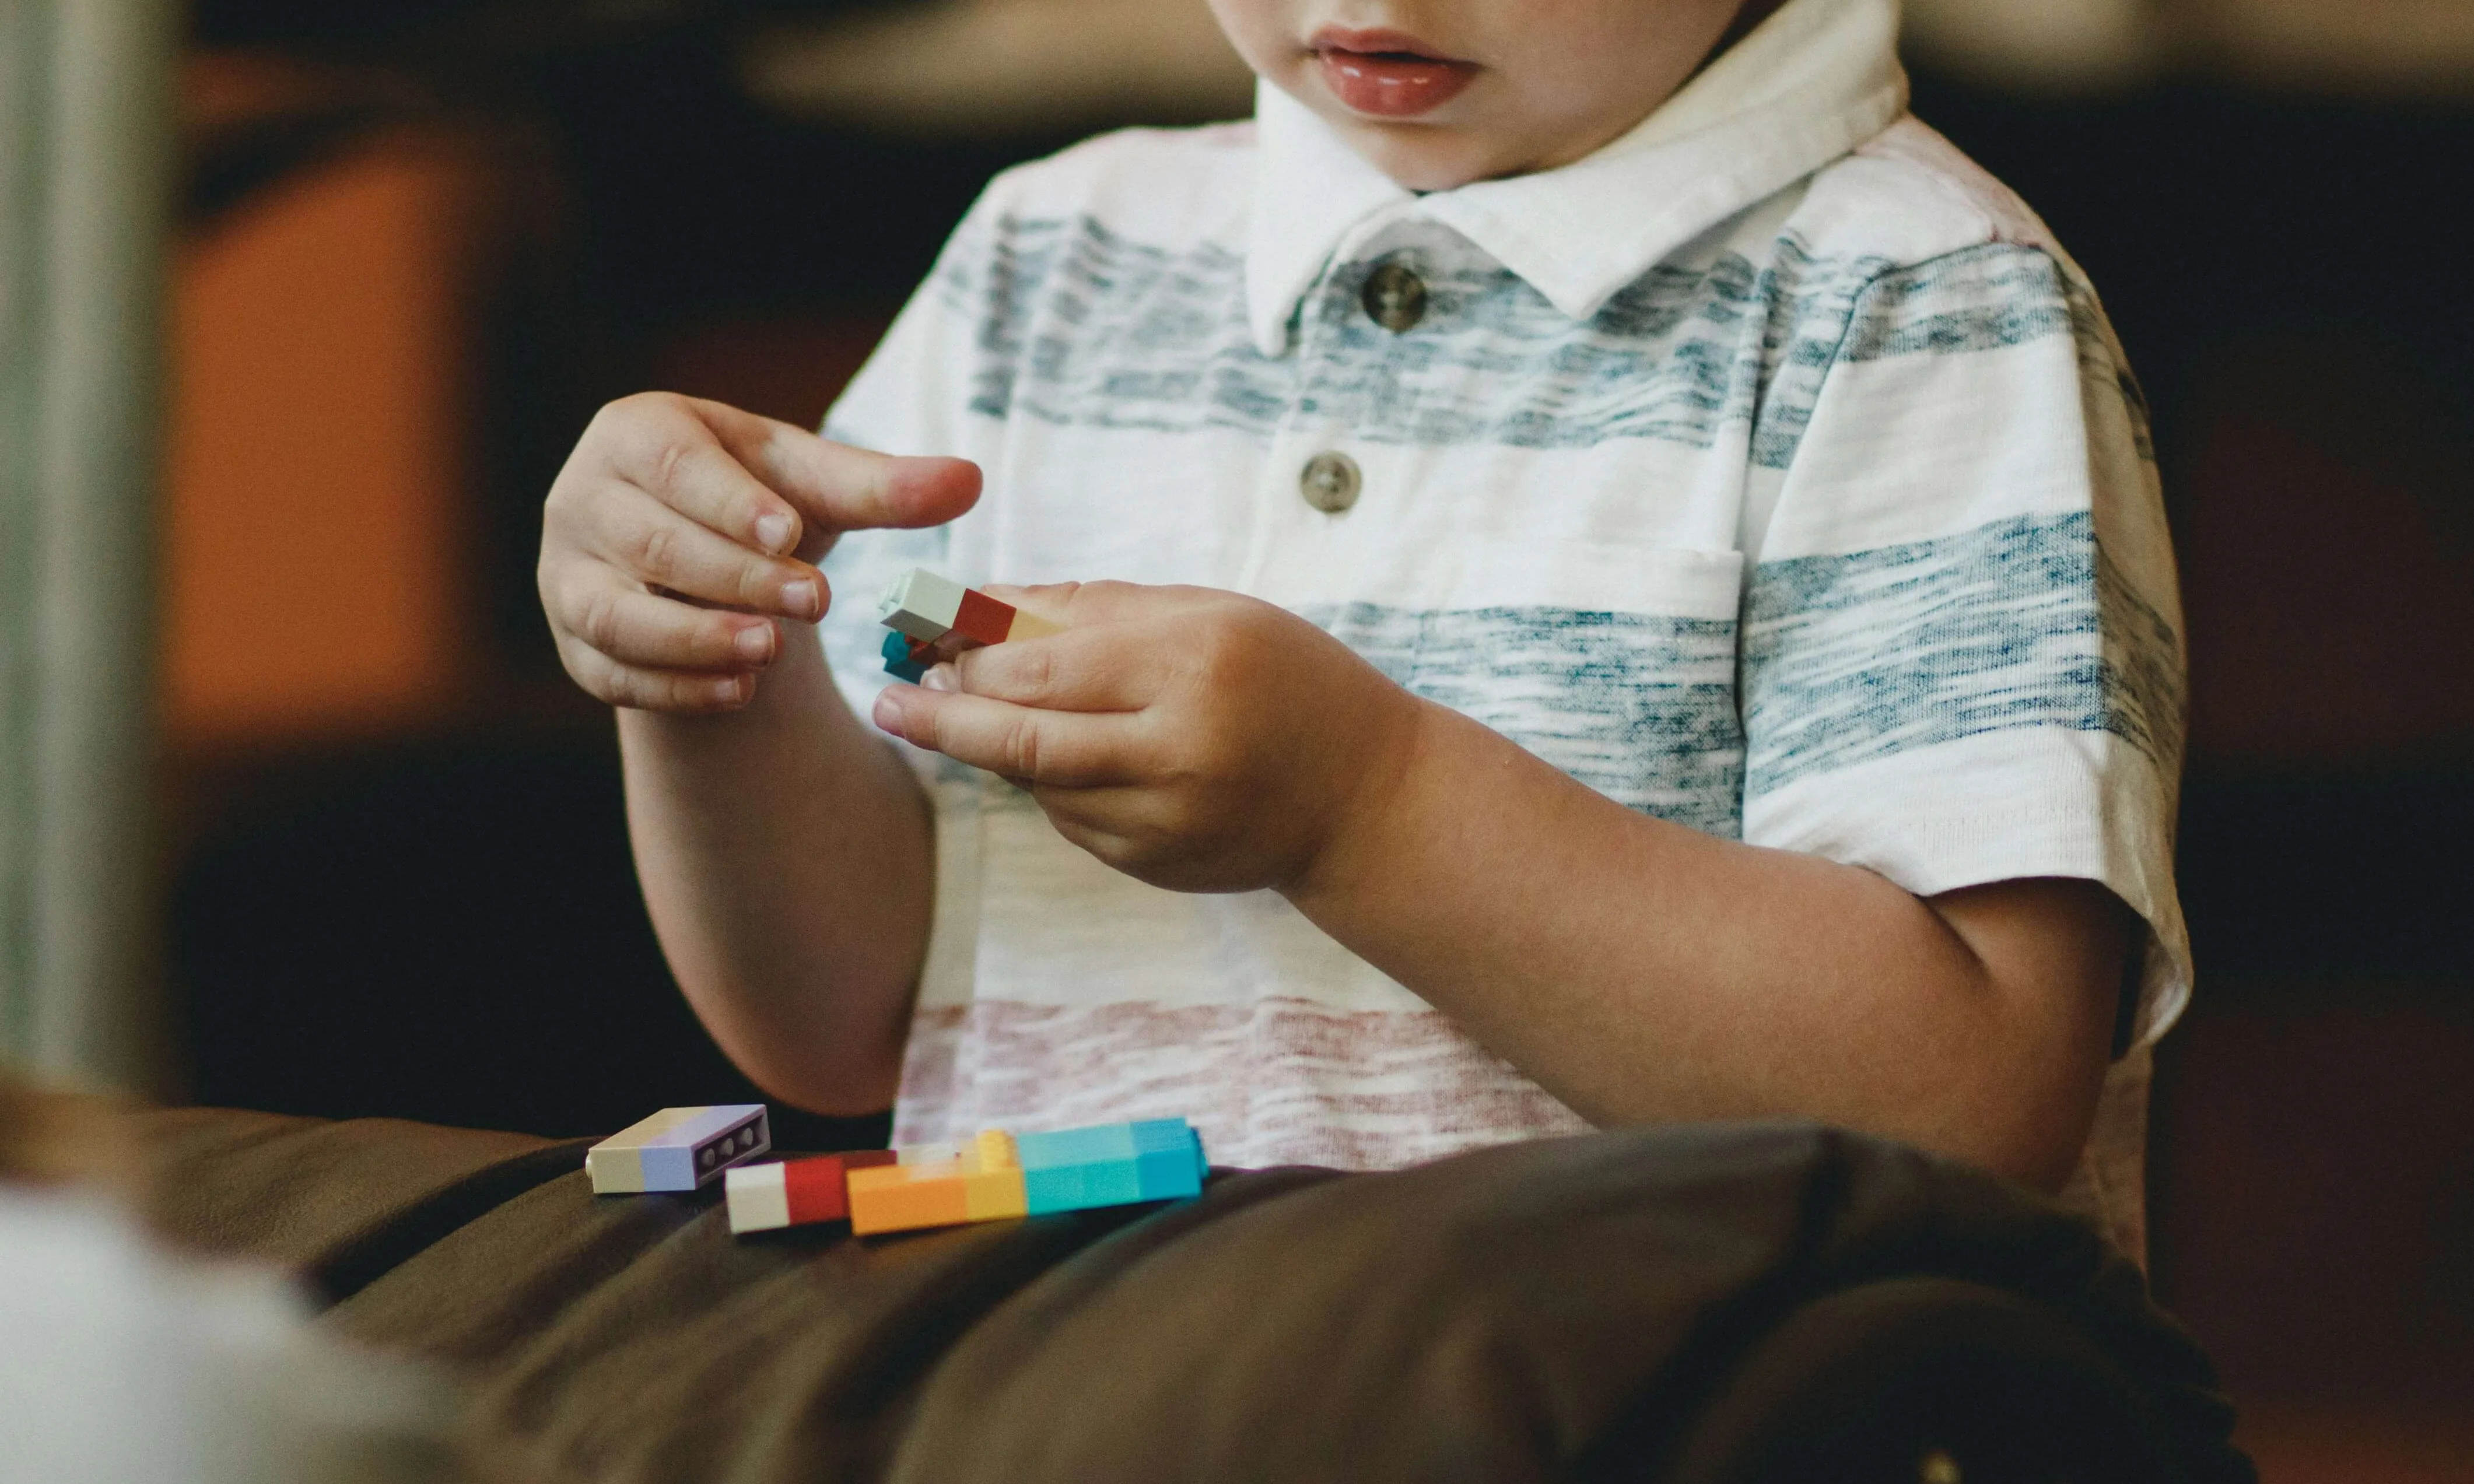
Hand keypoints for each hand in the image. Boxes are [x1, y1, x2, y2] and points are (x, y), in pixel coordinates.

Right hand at [538, 393, 979, 712]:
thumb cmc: (758, 501)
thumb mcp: (815, 487)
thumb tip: (970, 480)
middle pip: (651, 542)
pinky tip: (738, 693)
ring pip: (616, 613)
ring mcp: (566, 575)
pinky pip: (612, 672)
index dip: (730, 500)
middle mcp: (583, 499)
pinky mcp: (574, 642)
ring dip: (693, 638)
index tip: (789, 531)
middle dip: (734, 576)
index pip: (675, 466)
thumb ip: (884, 487)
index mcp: (637, 434)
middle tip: (811, 602)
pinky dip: (675, 688)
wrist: (700, 558)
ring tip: (768, 652)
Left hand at [870, 583, 1426, 895]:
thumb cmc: (1284, 680)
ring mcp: (1166, 820)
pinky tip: (1060, 755)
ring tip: (967, 712)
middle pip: (1020, 740)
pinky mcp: (1155, 866)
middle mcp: (1178, 750)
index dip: (968, 655)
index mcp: (1193, 665)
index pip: (1042, 665)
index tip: (918, 638)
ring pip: (1037, 785)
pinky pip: (1070, 819)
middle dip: (943, 717)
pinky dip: (1048, 784)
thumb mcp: (1206, 614)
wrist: (1366, 798)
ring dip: (993, 749)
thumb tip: (978, 604)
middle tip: (893, 698)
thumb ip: (1091, 606)